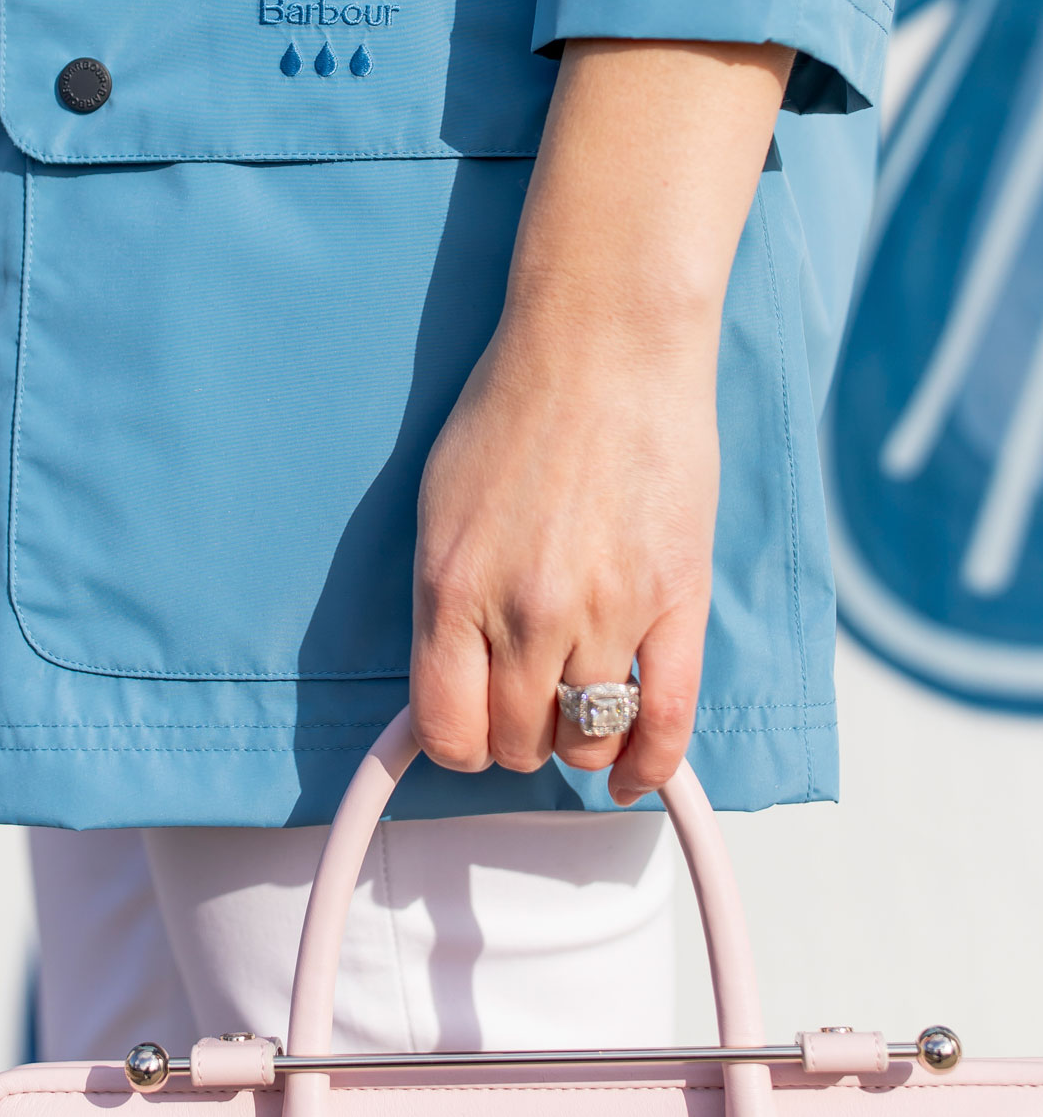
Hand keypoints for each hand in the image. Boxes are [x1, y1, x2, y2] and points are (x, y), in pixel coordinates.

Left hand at [410, 37, 792, 802]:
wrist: (604, 342)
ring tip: (582, 714)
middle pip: (517, 743)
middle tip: (530, 709)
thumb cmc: (520, 405)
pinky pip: (667, 722)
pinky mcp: (675, 599)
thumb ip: (442, 599)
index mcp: (451, 590)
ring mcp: (605, 612)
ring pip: (588, 738)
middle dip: (520, 737)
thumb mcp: (440, 507)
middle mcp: (523, 614)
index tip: (471, 731)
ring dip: (582, 742)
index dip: (458, 744)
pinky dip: (652, 766)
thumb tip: (449, 674)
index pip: (445, 730)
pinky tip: (636, 775)